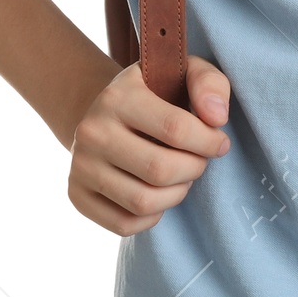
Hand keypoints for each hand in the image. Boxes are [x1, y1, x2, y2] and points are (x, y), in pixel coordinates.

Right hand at [67, 54, 232, 234]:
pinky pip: (125, 224)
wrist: (106, 114)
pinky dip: (153, 216)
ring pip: (143, 201)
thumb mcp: (182, 72)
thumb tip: (217, 118)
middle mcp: (93, 132)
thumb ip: (208, 83)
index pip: (175, 128)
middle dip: (193, 169)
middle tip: (199, 161)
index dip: (208, 141)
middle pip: (159, 170)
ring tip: (182, 177)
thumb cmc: (155, 94)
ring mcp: (81, 167)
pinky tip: (159, 193)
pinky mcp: (77, 196)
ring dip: (176, 194)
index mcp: (118, 97)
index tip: (220, 142)